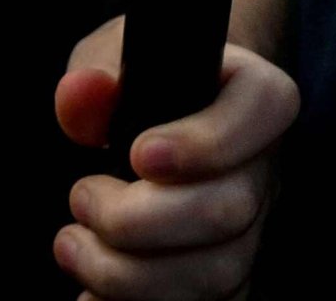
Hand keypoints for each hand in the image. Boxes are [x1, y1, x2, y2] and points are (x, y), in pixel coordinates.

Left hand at [50, 0, 297, 300]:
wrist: (154, 122)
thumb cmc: (139, 82)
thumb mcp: (113, 57)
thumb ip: (97, 72)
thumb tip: (85, 92)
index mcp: (255, 95)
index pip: (262, 111)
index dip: (204, 142)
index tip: (137, 153)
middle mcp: (264, 167)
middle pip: (230, 209)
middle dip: (140, 219)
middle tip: (82, 197)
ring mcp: (252, 230)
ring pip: (218, 273)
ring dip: (130, 274)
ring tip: (71, 245)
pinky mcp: (227, 280)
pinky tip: (91, 293)